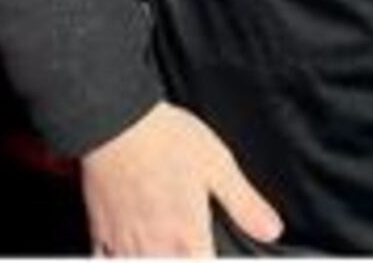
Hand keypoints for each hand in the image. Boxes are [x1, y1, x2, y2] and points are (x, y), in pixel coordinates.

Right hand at [81, 101, 282, 256]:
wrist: (118, 124)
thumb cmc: (167, 140)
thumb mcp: (217, 165)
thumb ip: (244, 203)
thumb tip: (272, 229)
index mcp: (188, 237)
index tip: (212, 256)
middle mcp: (156, 250)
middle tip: (189, 251)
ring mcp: (125, 246)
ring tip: (163, 253)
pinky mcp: (100, 235)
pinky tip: (126, 257)